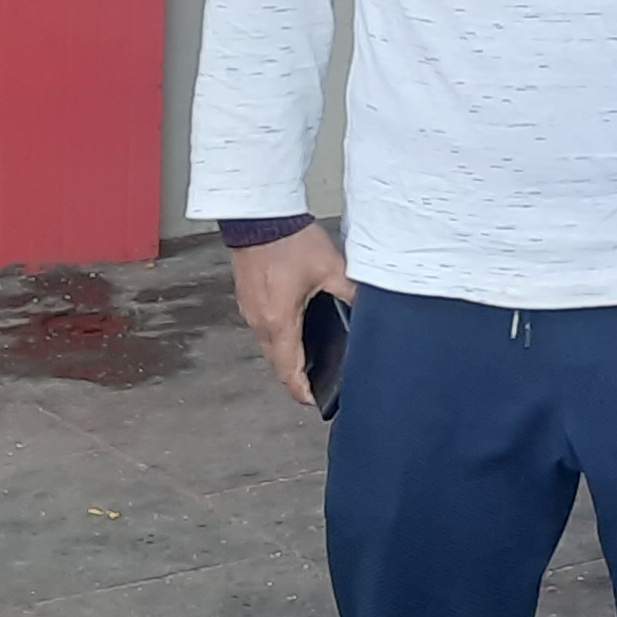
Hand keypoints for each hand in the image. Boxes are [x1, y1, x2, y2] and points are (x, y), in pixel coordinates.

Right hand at [227, 225, 351, 408]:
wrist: (259, 215)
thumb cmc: (288, 239)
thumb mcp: (331, 268)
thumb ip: (350, 292)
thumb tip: (369, 308)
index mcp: (279, 321)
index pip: (288, 370)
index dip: (300, 389)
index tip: (312, 400)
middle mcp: (259, 321)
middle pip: (276, 361)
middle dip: (294, 375)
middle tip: (314, 383)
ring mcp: (249, 308)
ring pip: (268, 344)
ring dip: (285, 354)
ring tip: (308, 357)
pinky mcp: (247, 295)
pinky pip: (262, 325)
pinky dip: (277, 333)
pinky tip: (295, 325)